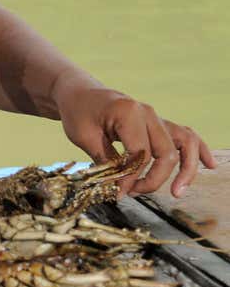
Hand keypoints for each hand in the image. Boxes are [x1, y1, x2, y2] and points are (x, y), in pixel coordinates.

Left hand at [55, 77, 216, 197]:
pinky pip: (184, 135)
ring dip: (185, 169)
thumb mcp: (83, 137)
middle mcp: (148, 113)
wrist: (79, 93)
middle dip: (153, 179)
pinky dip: (197, 150)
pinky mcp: (158, 123)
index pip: (140, 153)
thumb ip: (105, 161)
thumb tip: (119, 188)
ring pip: (184, 143)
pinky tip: (209, 165)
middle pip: (165, 153)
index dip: (131, 177)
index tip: (118, 192)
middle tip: (132, 193)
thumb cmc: (78, 113)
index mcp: (128, 112)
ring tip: (178, 191)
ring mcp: (156, 117)